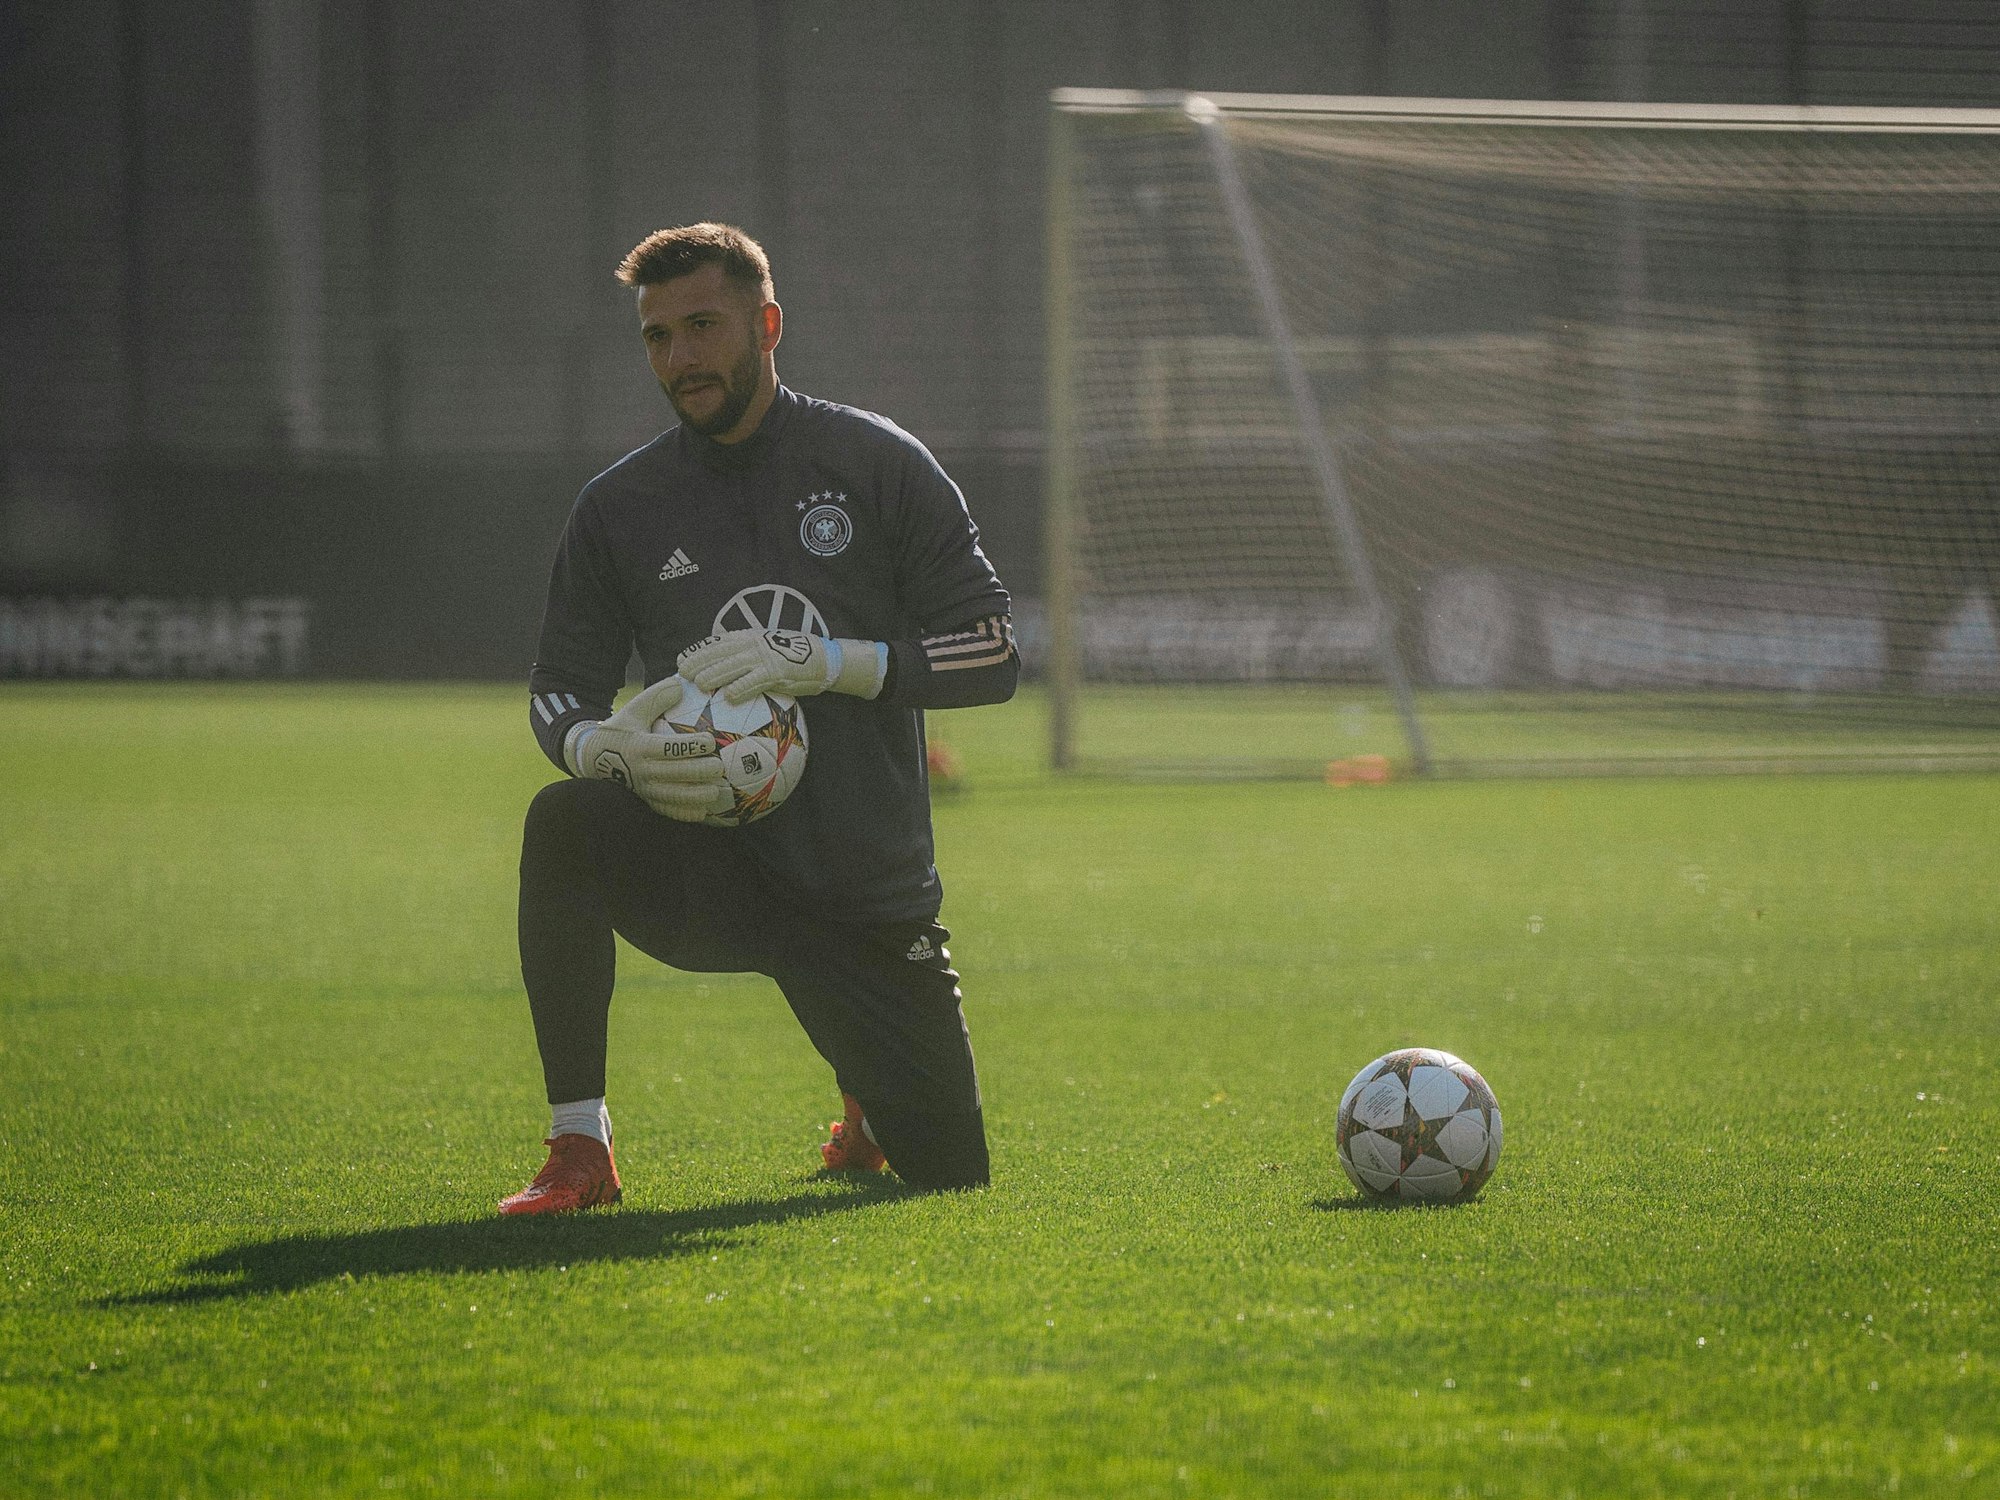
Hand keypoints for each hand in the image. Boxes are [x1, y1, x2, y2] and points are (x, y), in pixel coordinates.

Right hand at [573, 676, 731, 821]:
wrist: (593, 759)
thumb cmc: (621, 730)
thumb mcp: (632, 711)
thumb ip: (656, 697)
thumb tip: (681, 684)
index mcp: (639, 747)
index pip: (668, 748)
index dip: (690, 746)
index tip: (710, 741)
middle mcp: (641, 770)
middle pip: (675, 774)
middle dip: (700, 772)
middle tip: (720, 767)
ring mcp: (642, 790)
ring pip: (673, 797)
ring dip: (696, 796)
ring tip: (717, 791)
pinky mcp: (644, 802)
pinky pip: (666, 811)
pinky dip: (685, 813)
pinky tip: (703, 812)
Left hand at [679, 629, 883, 703]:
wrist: (823, 659)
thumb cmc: (792, 658)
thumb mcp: (766, 648)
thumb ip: (746, 655)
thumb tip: (722, 669)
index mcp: (749, 638)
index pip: (717, 643)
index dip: (698, 651)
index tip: (680, 660)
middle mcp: (753, 645)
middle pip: (720, 653)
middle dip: (699, 662)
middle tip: (682, 674)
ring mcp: (765, 658)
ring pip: (733, 666)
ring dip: (714, 674)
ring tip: (699, 684)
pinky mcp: (777, 672)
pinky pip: (755, 681)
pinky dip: (741, 688)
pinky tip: (729, 697)